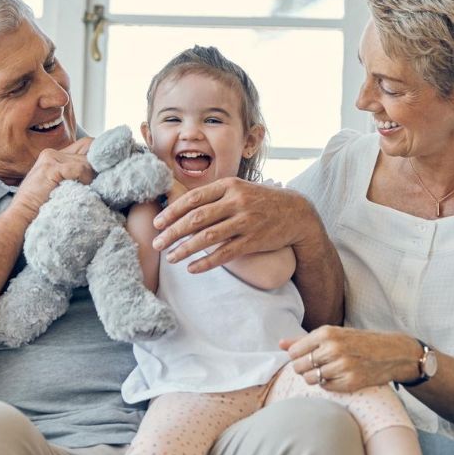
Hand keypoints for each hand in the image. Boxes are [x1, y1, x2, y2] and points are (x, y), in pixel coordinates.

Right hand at [12, 138, 94, 217]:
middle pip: (89, 150)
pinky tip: (79, 192)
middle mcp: (52, 153)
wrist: (21, 217)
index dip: (98, 155)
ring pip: (87, 162)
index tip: (106, 171)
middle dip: (98, 167)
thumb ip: (74, 176)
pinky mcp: (52, 168)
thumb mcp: (59, 186)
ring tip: (85, 192)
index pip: (86, 144)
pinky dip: (85, 181)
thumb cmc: (41, 207)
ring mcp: (51, 159)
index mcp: (53, 156)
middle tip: (99, 184)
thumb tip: (102, 174)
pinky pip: (80, 169)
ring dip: (91, 179)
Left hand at [151, 178, 315, 271]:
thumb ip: (214, 195)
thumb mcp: (239, 189)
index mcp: (229, 186)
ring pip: (208, 237)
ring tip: (170, 258)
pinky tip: (192, 268)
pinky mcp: (253, 240)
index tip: (156, 223)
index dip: (172, 211)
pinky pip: (225, 254)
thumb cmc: (261, 201)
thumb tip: (180, 203)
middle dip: (172, 232)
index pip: (193, 198)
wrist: (297, 213)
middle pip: (196, 218)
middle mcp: (236, 202)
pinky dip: (206, 262)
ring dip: (185, 249)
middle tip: (156, 244)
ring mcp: (246, 221)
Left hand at [280, 327, 420, 392]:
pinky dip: (328, 384)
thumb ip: (304, 340)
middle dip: (303, 369)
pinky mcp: (350, 382)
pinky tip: (338, 376)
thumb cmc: (359, 341)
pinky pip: (326, 387)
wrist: (392, 352)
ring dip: (315, 377)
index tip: (305, 357)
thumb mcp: (333, 334)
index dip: (296, 357)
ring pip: (311, 379)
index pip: (294, 352)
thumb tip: (280, 344)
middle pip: (299, 367)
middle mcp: (333, 348)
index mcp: (326, 333)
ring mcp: (342, 366)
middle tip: (316, 366)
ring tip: (327, 371)